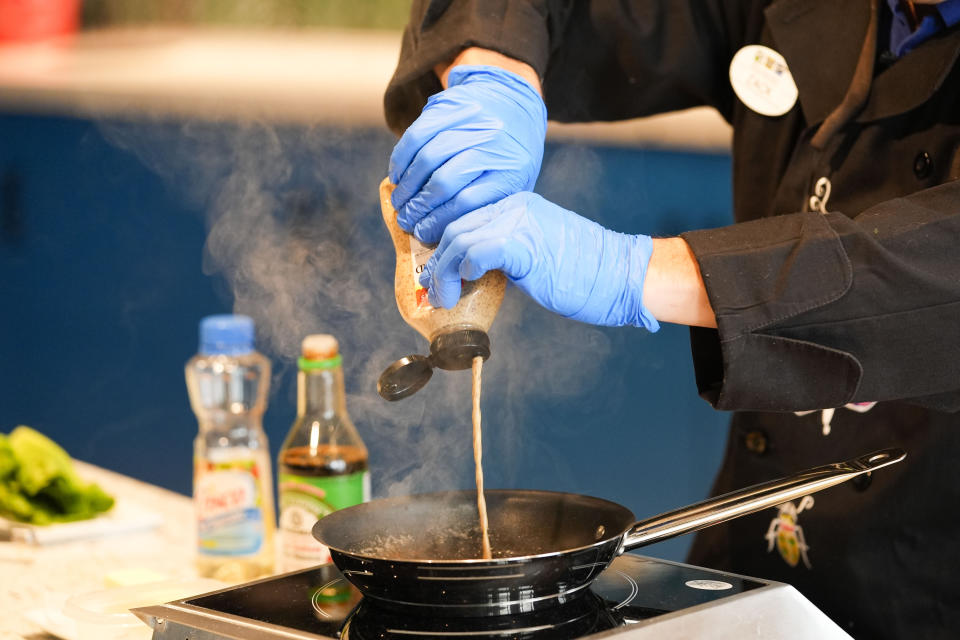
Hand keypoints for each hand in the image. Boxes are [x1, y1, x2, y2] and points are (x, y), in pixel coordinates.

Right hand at [388, 65, 546, 243]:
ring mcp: (470, 122)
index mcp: (510, 170)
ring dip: (407, 186)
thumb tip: (447, 238)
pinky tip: (398, 177)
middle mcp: (491, 144)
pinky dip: (401, 160)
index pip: (467, 203)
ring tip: (400, 203)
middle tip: (407, 221)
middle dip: (419, 207)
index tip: (424, 233)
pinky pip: (416, 136)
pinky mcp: (449, 106)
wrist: (515, 102)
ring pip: (426, 159)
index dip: (438, 222)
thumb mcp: (513, 184)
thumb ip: (485, 208)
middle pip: (443, 182)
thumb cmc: (511, 155)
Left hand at [420, 192, 659, 329]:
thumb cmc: (583, 273)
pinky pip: (477, 250)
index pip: (464, 218)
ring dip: (443, 273)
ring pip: (459, 238)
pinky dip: (463, 269)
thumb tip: (470, 270)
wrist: (621, 275)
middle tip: (434, 291)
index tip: (436, 274)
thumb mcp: (536, 252)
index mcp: (517, 205)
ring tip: (443, 298)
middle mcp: (514, 206)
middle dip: (437, 263)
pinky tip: (466, 285)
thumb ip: (505, 252)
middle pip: (455, 226)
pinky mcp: (524, 244)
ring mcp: (520, 222)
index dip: (443, 248)